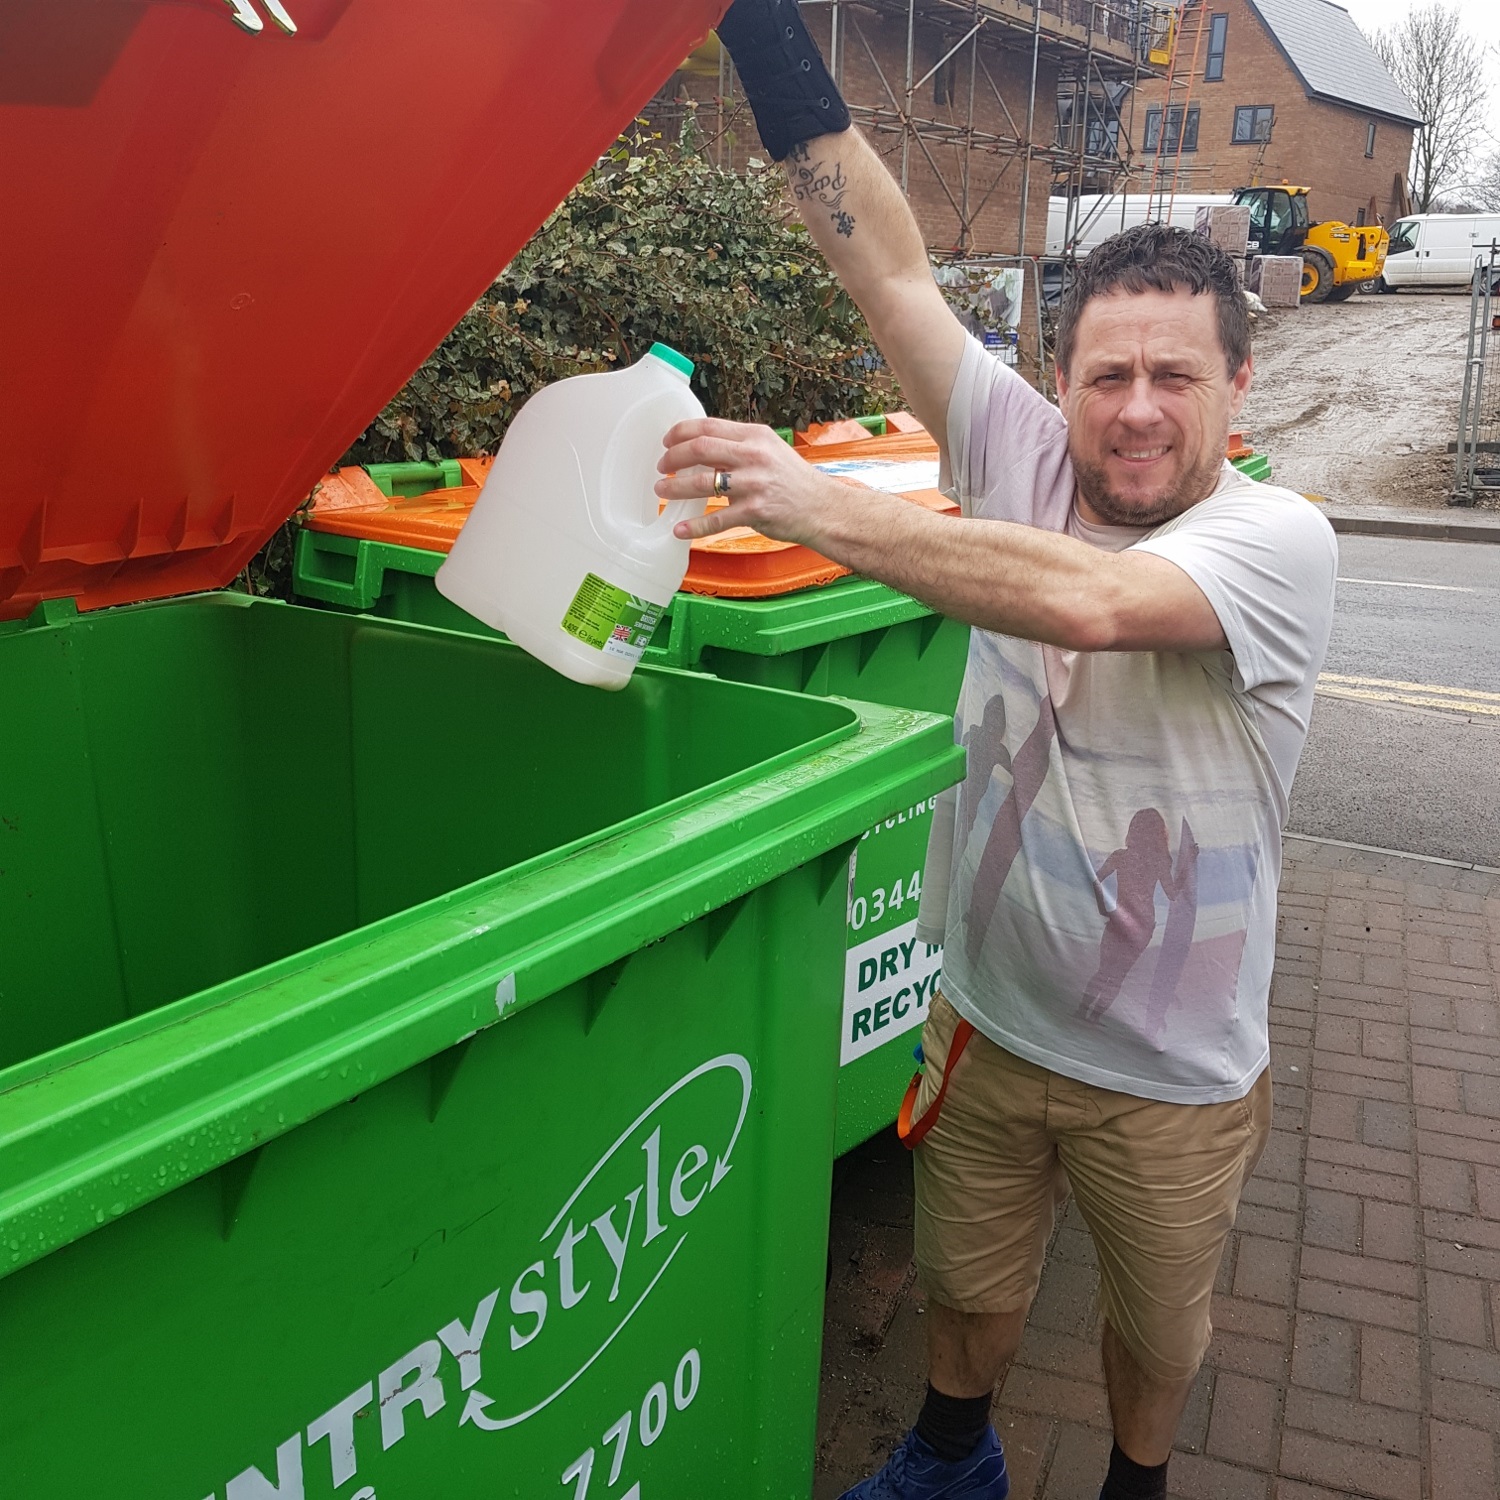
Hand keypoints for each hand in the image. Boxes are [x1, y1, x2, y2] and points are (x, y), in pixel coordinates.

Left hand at [655, 417, 849, 544]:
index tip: (666, 442)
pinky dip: (694, 526)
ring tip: (663, 491)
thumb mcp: (770, 450)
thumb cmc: (794, 480)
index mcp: (754, 436)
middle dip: (672, 458)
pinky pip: (716, 520)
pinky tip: (680, 530)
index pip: (708, 426)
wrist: (822, 507)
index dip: (680, 433)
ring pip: (703, 483)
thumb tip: (702, 446)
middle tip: (662, 467)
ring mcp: (754, 484)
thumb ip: (740, 445)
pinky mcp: (755, 511)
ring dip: (676, 488)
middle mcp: (754, 456)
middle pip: (700, 449)